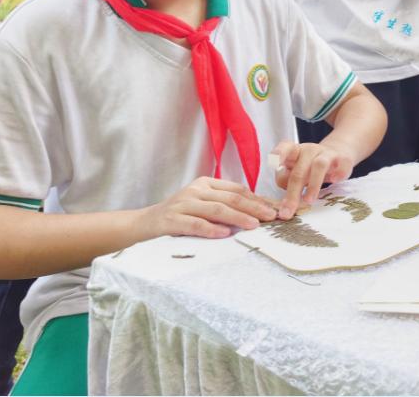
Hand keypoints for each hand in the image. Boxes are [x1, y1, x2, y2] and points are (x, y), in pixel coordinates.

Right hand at [143, 177, 278, 239]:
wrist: (143, 224)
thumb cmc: (180, 216)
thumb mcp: (203, 205)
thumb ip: (226, 205)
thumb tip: (259, 212)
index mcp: (206, 183)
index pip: (237, 190)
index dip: (258, 199)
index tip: (275, 208)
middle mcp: (195, 190)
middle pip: (230, 198)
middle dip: (254, 207)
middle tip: (271, 216)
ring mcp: (182, 204)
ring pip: (215, 209)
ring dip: (237, 217)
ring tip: (254, 225)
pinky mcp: (171, 220)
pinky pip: (195, 224)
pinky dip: (211, 229)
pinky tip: (225, 233)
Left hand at [273, 141, 354, 219]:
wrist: (336, 155)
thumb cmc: (309, 167)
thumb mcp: (294, 171)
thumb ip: (285, 180)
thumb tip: (282, 200)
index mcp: (294, 151)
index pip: (285, 148)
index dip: (279, 154)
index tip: (273, 163)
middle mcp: (309, 150)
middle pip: (299, 170)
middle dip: (293, 193)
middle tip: (287, 212)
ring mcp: (327, 154)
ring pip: (319, 166)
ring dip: (313, 185)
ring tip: (308, 201)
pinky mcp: (343, 159)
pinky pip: (342, 165)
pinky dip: (338, 173)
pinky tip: (335, 181)